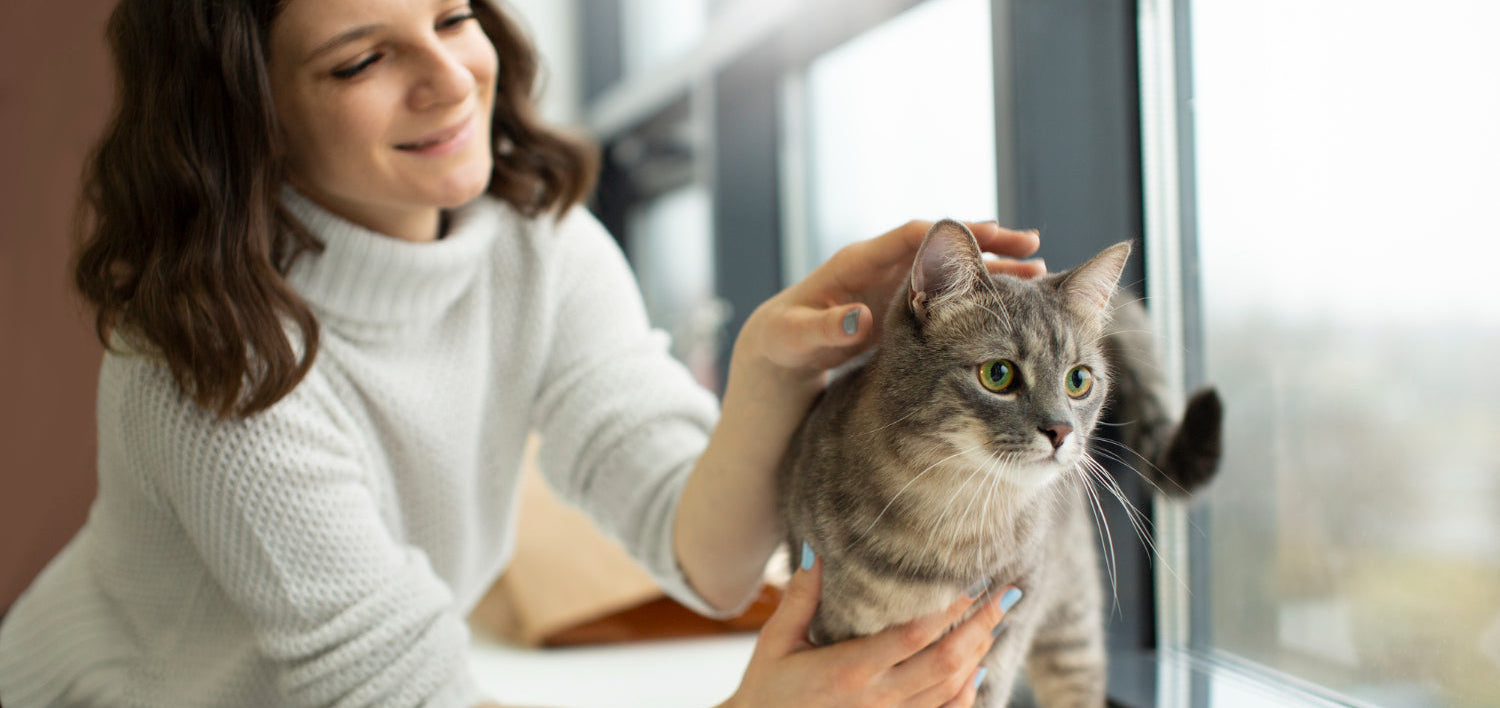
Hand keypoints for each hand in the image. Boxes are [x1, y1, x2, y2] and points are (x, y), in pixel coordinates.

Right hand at [721, 552, 1014, 707]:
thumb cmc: (767, 691)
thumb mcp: (776, 641)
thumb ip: (801, 596)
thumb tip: (816, 550)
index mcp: (850, 669)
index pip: (914, 635)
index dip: (950, 609)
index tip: (972, 583)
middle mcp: (877, 699)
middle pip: (947, 661)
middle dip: (982, 626)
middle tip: (1006, 596)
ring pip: (951, 690)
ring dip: (979, 655)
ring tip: (996, 621)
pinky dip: (966, 694)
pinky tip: (978, 670)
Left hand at [736, 220, 1042, 390]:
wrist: (782, 351)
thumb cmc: (785, 341)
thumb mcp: (797, 338)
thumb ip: (828, 328)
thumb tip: (859, 320)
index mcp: (857, 263)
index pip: (911, 237)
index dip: (949, 235)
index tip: (988, 234)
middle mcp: (884, 266)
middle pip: (944, 247)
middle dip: (986, 243)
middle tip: (1032, 246)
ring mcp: (900, 285)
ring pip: (956, 270)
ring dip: (994, 270)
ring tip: (1039, 273)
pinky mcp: (910, 307)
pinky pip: (955, 294)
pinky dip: (984, 296)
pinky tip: (1017, 303)